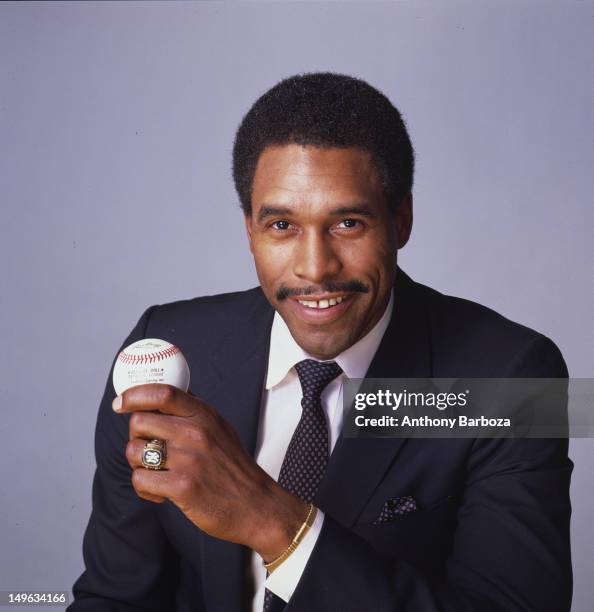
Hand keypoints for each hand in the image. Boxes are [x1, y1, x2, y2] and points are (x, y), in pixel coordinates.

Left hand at [113, 383, 308, 560]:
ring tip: (155, 472)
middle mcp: (196, 433)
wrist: (256, 505)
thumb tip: (163, 395)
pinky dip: (144, 488)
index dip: (134, 395)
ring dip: (137, 463)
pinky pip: (140, 480)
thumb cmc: (234, 467)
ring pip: (134, 451)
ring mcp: (189, 460)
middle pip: (139, 422)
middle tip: (147, 447)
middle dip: (136, 435)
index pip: (162, 393)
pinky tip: (159, 492)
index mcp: (204, 415)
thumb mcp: (220, 428)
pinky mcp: (182, 488)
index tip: (121, 402)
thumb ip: (194, 412)